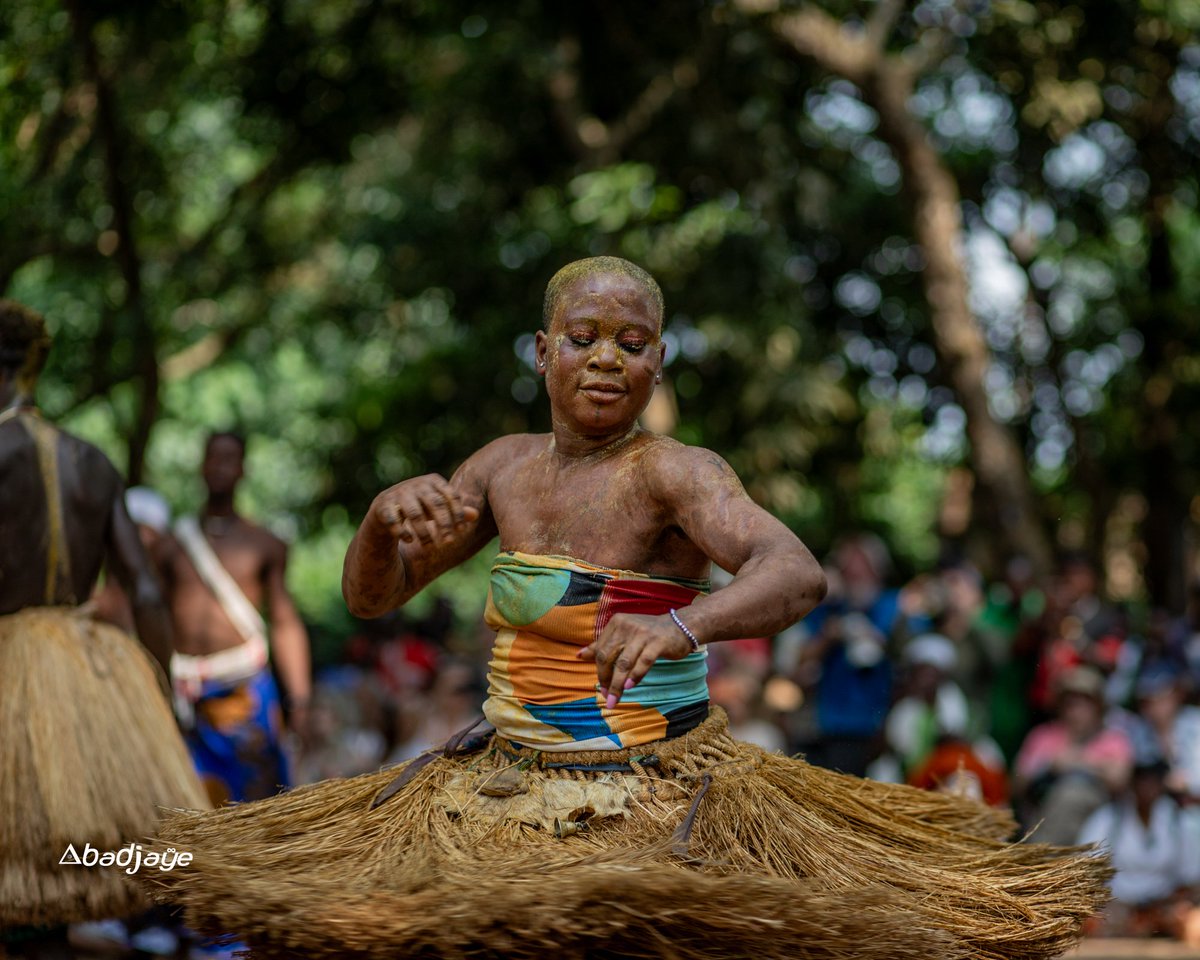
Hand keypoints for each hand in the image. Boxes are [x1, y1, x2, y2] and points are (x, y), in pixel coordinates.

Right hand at [370, 474, 479, 546]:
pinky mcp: (383, 506)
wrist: (386, 508)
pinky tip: (409, 540)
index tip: (461, 531)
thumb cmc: (420, 507)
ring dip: (424, 532)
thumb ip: (456, 510)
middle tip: (449, 542)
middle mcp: (416, 484)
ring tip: (429, 546)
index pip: (450, 495)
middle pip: (435, 504)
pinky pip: (393, 519)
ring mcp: (398, 493)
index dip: (457, 513)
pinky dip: (401, 531)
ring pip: (415, 513)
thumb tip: (476, 515)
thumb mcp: (439, 508)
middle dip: (444, 524)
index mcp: (433, 481)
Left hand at [577, 612, 693, 707]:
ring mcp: (643, 633)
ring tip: (615, 699)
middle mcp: (627, 626)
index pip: (601, 651)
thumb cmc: (648, 633)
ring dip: (617, 683)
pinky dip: (635, 675)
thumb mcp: (624, 635)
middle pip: (609, 657)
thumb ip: (602, 644)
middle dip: (606, 680)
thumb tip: (579, 655)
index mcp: (616, 623)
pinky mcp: (658, 642)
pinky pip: (644, 661)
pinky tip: (629, 687)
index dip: (600, 672)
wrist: (680, 626)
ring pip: (624, 662)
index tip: (602, 689)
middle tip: (607, 698)